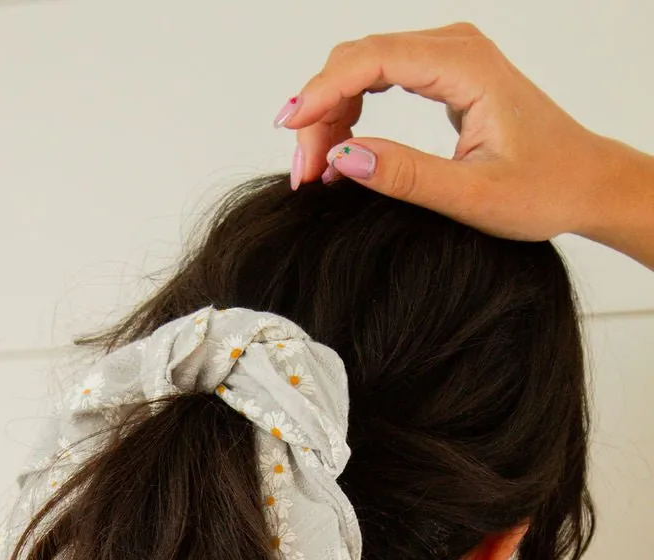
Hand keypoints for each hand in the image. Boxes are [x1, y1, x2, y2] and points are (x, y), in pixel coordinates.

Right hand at [277, 23, 604, 242]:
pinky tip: (341, 156)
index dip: (322, 92)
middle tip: (304, 175)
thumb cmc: (544, 188)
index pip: (372, 59)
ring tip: (317, 174)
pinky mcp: (443, 75)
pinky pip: (379, 79)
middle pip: (358, 59)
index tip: (291, 133)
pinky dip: (350, 114)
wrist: (585, 182)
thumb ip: (406, 176)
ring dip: (330, 117)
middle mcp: (454, 47)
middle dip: (319, 113)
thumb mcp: (472, 196)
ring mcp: (448, 57)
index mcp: (466, 66)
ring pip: (362, 68)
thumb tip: (344, 159)